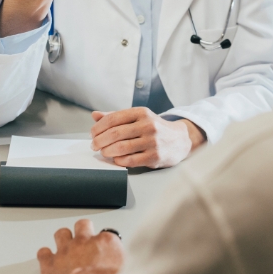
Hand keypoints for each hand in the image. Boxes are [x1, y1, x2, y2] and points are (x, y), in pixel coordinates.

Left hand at [35, 220, 123, 273]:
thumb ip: (116, 263)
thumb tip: (114, 265)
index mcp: (107, 242)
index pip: (103, 234)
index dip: (100, 244)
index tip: (100, 252)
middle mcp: (85, 242)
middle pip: (81, 225)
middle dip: (82, 233)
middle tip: (83, 246)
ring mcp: (66, 251)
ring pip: (61, 233)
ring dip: (63, 241)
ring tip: (66, 252)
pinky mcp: (50, 264)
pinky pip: (43, 252)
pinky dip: (45, 257)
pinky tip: (50, 264)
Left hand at [90, 108, 206, 168]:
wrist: (180, 140)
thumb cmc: (154, 128)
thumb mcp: (138, 117)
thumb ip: (116, 116)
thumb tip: (95, 115)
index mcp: (141, 113)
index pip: (113, 118)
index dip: (98, 127)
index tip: (92, 133)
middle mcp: (148, 125)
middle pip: (115, 134)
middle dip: (99, 141)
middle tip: (94, 145)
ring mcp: (152, 142)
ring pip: (121, 148)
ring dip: (107, 151)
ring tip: (103, 152)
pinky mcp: (155, 157)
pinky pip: (130, 160)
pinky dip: (118, 160)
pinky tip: (115, 159)